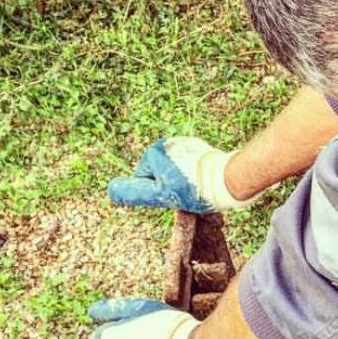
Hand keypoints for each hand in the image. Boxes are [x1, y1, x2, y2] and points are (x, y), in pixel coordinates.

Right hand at [107, 137, 259, 212]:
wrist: (225, 179)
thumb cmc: (192, 188)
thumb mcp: (160, 194)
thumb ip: (135, 192)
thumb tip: (111, 190)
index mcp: (154, 152)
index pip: (144, 178)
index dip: (156, 191)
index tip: (172, 194)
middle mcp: (167, 144)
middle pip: (160, 173)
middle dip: (169, 184)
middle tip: (185, 193)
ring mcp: (184, 144)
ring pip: (175, 169)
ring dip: (182, 179)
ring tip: (196, 186)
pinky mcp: (199, 148)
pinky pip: (189, 164)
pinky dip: (193, 173)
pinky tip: (203, 179)